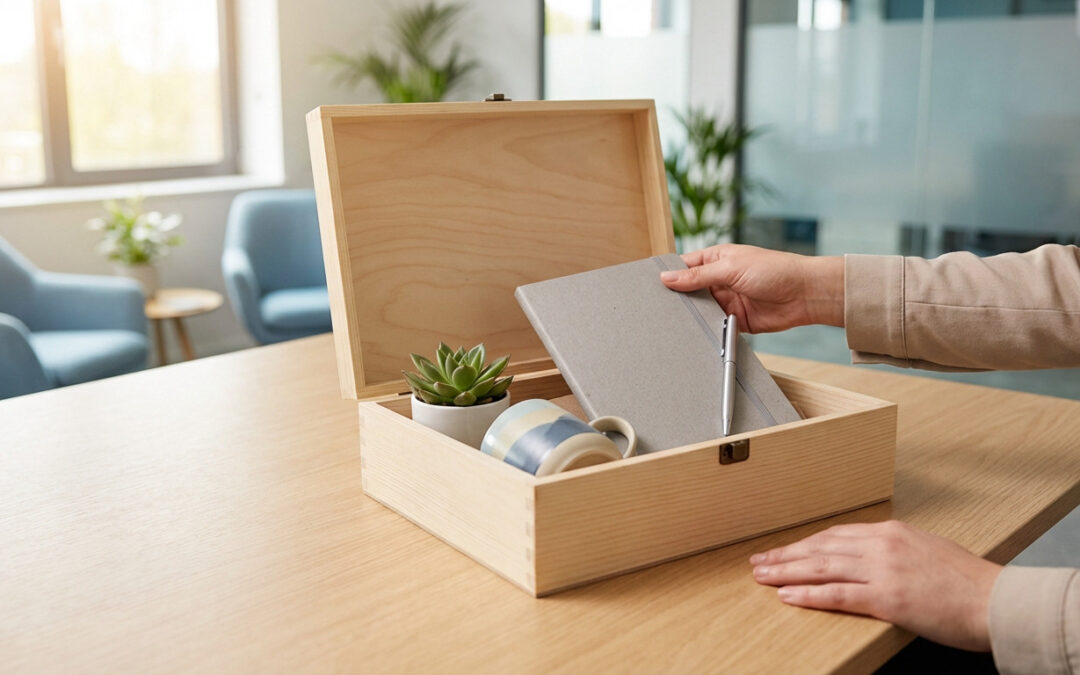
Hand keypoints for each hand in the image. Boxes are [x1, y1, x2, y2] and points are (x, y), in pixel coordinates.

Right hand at [659, 244, 843, 332]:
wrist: (804, 295)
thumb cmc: (775, 270)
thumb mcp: (731, 268)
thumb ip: (698, 276)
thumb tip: (667, 278)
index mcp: (716, 260)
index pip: (684, 267)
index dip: (669, 275)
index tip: (651, 286)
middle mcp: (718, 280)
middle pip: (689, 291)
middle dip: (677, 299)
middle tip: (657, 309)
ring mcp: (726, 300)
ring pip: (700, 310)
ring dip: (692, 316)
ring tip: (673, 323)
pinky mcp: (734, 320)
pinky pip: (714, 326)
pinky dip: (707, 329)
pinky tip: (696, 333)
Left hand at [750, 520, 1001, 651]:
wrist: (995, 601)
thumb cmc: (968, 582)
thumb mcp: (926, 550)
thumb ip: (894, 550)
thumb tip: (869, 557)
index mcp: (891, 532)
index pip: (835, 535)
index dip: (804, 544)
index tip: (784, 549)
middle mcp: (881, 545)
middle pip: (820, 548)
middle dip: (786, 555)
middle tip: (758, 561)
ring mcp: (882, 570)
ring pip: (821, 567)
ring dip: (786, 571)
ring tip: (762, 576)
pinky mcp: (886, 598)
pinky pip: (837, 594)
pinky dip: (808, 594)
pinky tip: (787, 595)